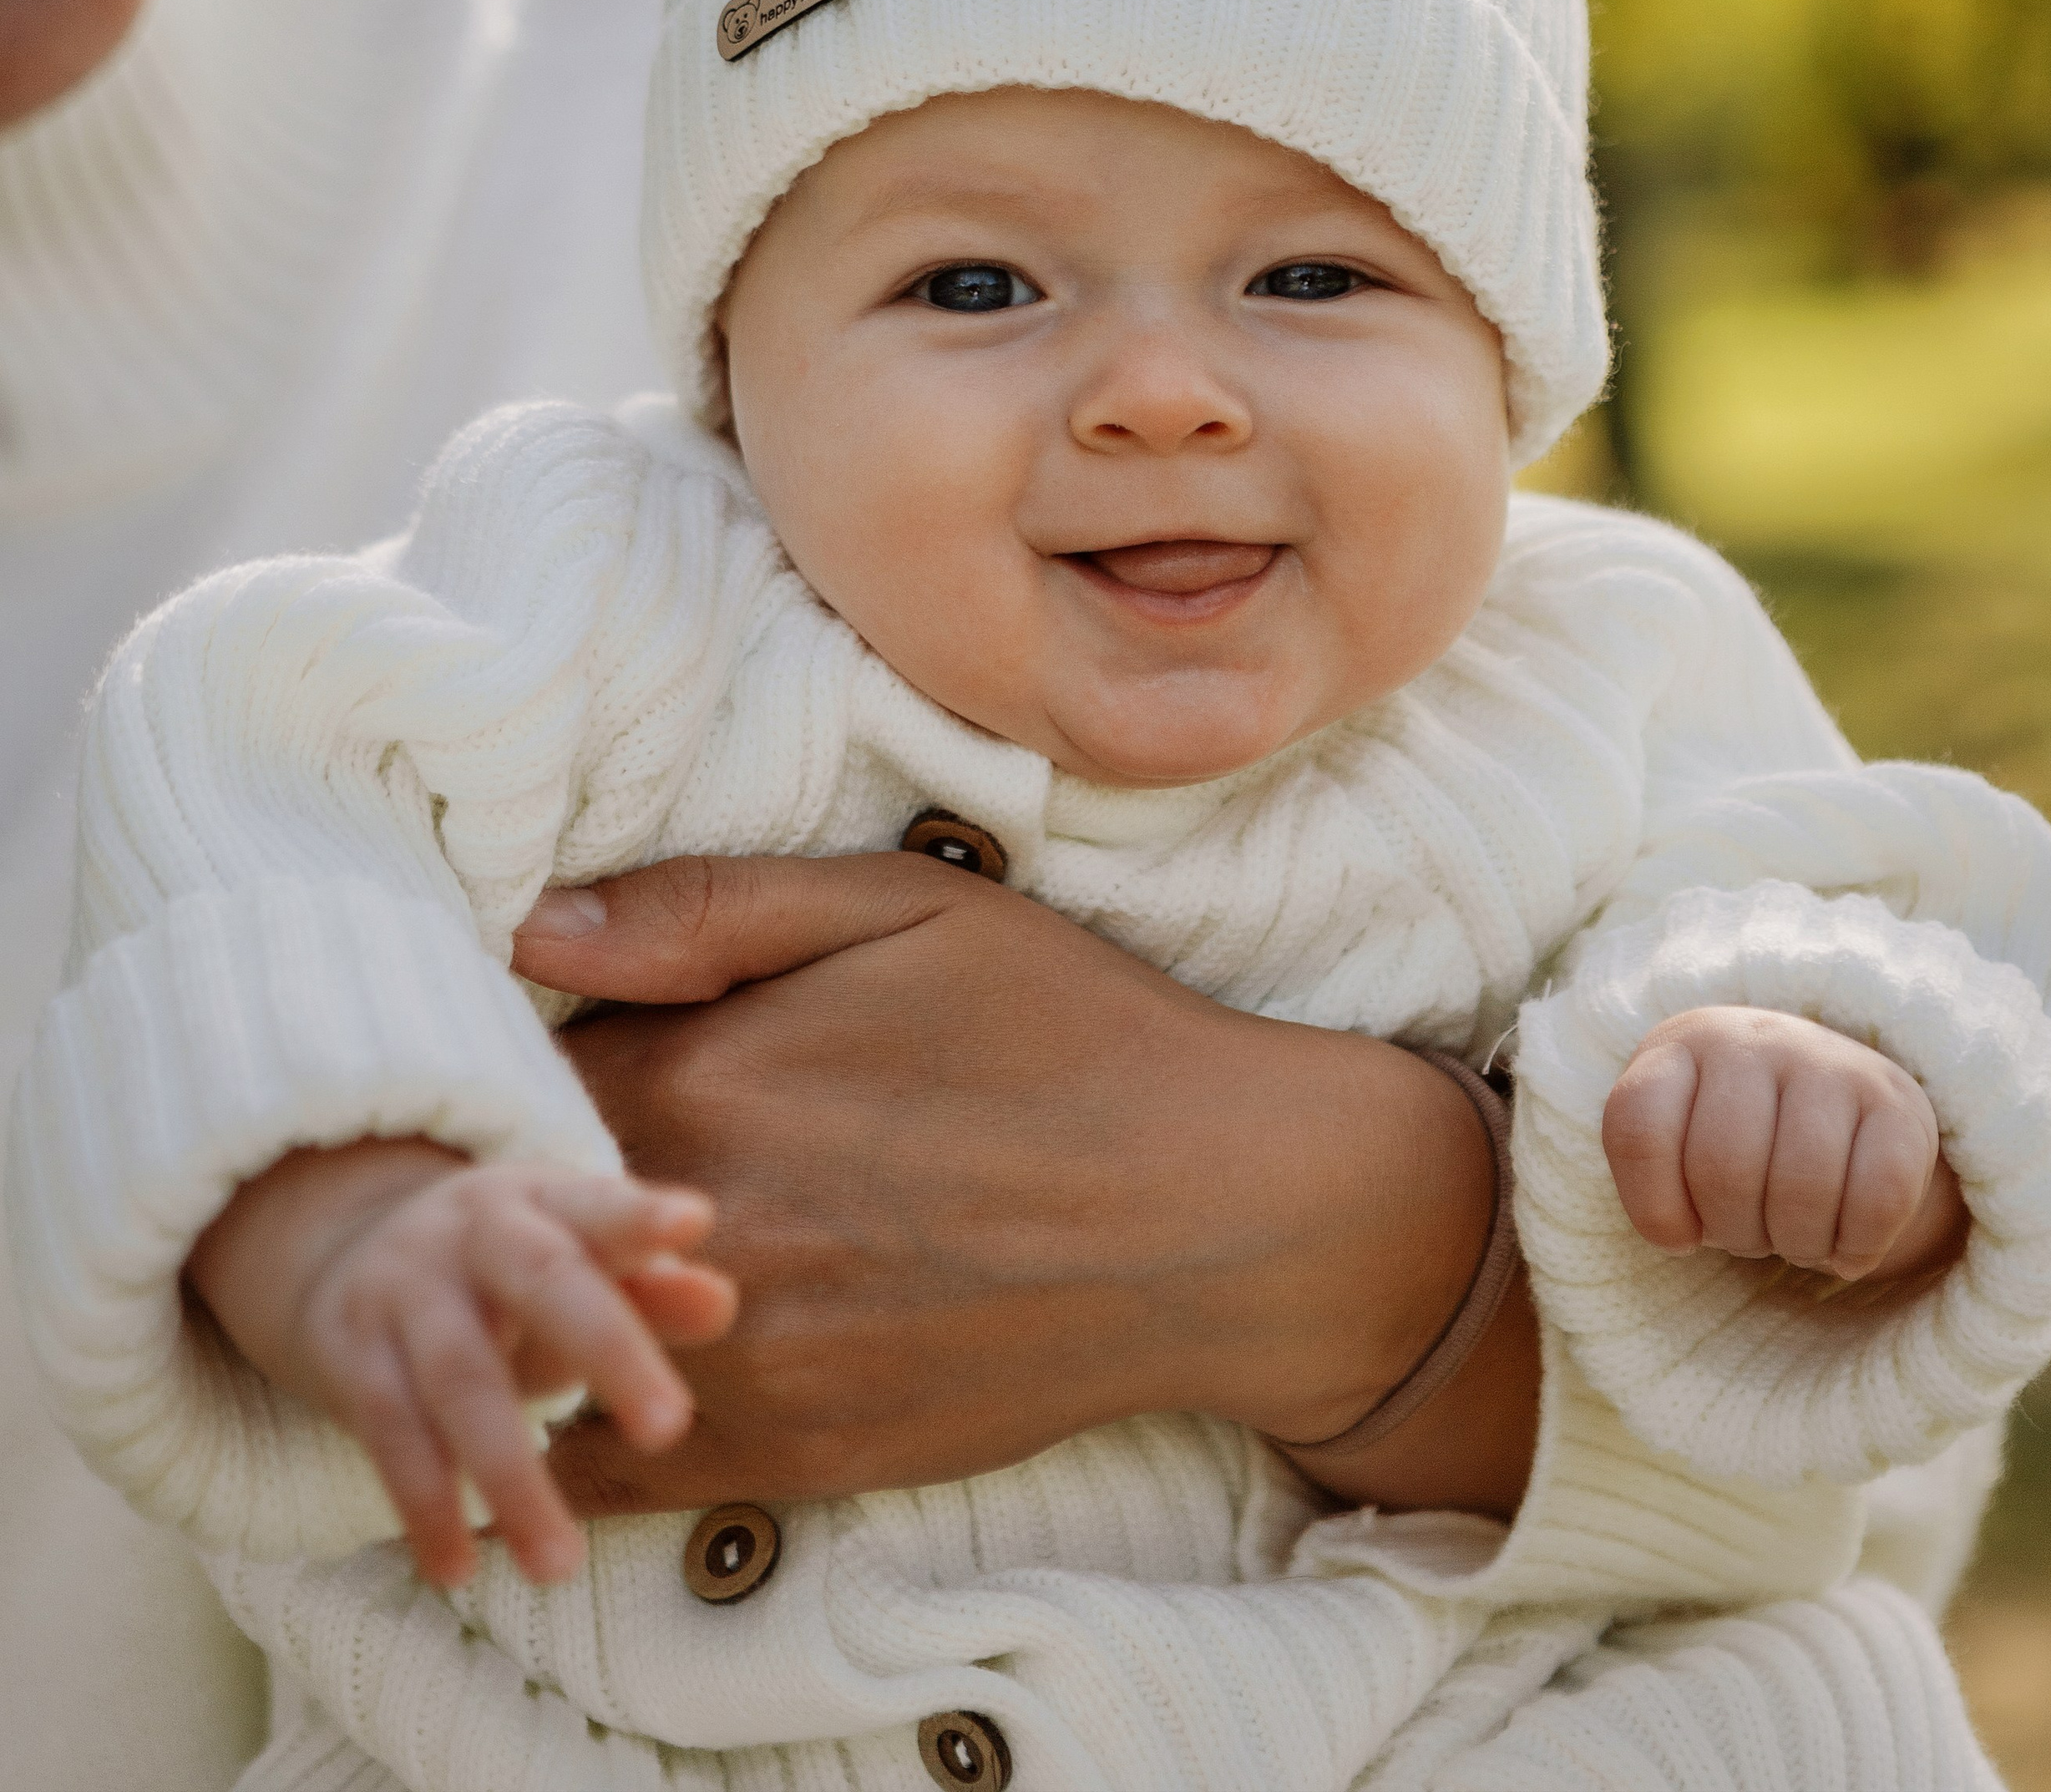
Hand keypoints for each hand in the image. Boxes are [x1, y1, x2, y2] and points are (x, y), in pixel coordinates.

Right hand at [186, 1139, 734, 1586]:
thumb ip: (650, 1289)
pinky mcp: (353, 1357)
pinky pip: (390, 1435)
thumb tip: (722, 1302)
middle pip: (542, 1279)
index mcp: (541, 1199)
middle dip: (608, 1349)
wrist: (342, 1250)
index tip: (694, 1221)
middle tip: (671, 1429)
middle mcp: (473, 1232)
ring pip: (462, 1380)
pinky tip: (457, 1572)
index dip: (640, 1214)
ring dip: (511, 1476)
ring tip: (560, 1567)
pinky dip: (424, 1506)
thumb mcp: (571, 1263)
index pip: (597, 1201)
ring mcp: (406, 1291)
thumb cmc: (503, 1271)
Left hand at [512, 851, 1538, 1522]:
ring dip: (552, 1303)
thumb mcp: (901, 911)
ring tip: (586, 1262)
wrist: (1221, 1213)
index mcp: (709, 1079)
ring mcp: (743, 1361)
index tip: (537, 1051)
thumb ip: (707, 911)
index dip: (507, 1061)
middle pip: (521, 1218)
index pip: (511, 1078)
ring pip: (558, 1344)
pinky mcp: (793, 1457)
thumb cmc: (1069, 1031)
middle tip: (550, 1159)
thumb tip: (532, 924)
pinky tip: (635, 1362)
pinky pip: (619, 1461)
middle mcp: (701, 1232)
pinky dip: (593, 1420)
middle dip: (517, 1187)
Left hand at [1602, 1007, 1969, 1284]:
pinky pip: (1877, 1200)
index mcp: (1683, 1044)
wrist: (1836, 1098)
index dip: (1652, 1206)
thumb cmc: (1737, 1135)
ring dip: (1796, 1244)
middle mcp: (1755, 1039)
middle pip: (1723, 1169)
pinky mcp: (1900, 1104)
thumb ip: (1652, 1178)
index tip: (1680, 1232)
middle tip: (1751, 1233)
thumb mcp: (1678, 1141)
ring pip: (1802, 1187)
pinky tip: (1846, 1240)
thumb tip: (1679, 1235)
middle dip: (1734, 1233)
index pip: (1637, 1124)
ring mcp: (1832, 1063)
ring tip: (1796, 1235)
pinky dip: (1857, 1246)